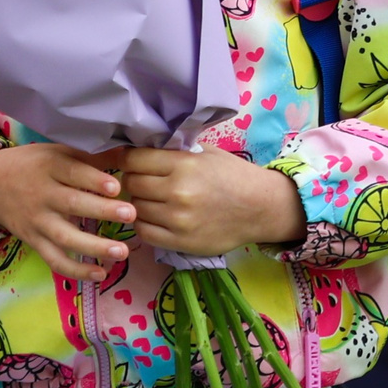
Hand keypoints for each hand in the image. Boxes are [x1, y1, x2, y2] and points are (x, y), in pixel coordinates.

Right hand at [0, 142, 133, 281]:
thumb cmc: (33, 165)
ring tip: (123, 252)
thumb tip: (129, 154)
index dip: (94, 180)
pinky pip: (54, 260)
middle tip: (131, 214)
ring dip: (94, 247)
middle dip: (102, 210)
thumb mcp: (56, 152)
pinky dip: (76, 271)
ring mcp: (37, 221)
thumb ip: (90, 156)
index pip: (72, 172)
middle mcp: (42, 194)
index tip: (117, 186)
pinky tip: (101, 274)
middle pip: (72, 204)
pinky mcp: (34, 241)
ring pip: (65, 238)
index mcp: (49, 166)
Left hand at [116, 147, 304, 258]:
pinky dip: (143, 223)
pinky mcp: (180, 242)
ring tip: (151, 198)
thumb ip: (173, 150)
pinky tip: (154, 216)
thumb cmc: (232, 174)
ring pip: (135, 207)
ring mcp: (178, 219)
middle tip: (142, 179)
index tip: (129, 160)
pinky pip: (144, 232)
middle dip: (132, 179)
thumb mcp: (204, 152)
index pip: (133, 160)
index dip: (127, 159)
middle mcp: (178, 192)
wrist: (260, 207)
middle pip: (131, 183)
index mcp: (184, 164)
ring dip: (138, 202)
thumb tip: (136, 145)